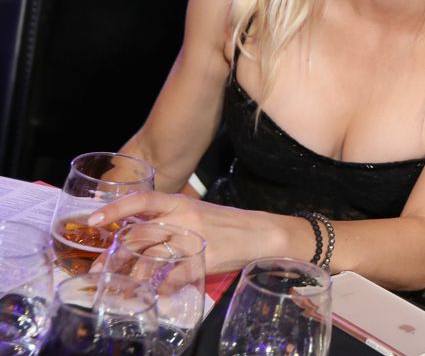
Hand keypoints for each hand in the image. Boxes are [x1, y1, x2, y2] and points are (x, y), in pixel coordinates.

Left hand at [86, 191, 280, 273]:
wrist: (262, 233)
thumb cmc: (228, 224)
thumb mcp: (198, 213)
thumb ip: (170, 220)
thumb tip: (138, 236)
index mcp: (180, 203)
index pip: (142, 200)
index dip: (116, 208)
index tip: (94, 220)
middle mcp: (183, 218)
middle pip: (139, 234)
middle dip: (114, 254)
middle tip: (98, 270)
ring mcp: (193, 239)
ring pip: (151, 256)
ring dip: (133, 274)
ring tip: (124, 286)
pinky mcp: (204, 259)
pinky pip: (175, 275)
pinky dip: (163, 286)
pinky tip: (159, 293)